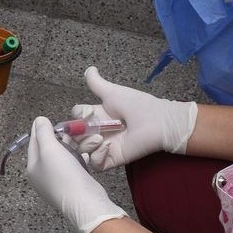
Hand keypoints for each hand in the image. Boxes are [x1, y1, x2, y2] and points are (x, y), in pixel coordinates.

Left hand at [26, 116, 127, 232]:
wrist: (85, 202)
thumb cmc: (64, 174)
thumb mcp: (50, 149)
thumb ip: (43, 133)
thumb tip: (38, 120)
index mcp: (32, 168)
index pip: (33, 143)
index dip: (39, 129)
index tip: (46, 119)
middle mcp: (42, 176)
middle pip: (48, 151)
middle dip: (57, 138)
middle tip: (65, 128)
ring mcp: (57, 182)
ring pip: (62, 158)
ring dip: (69, 147)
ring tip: (76, 138)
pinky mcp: (72, 185)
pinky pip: (73, 167)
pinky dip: (78, 159)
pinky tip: (85, 154)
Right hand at [72, 66, 197, 171]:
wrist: (157, 121)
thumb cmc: (138, 105)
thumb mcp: (113, 92)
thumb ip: (97, 83)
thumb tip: (89, 69)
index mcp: (98, 116)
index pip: (77, 117)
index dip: (76, 116)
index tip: (86, 113)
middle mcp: (99, 131)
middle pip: (75, 135)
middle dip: (76, 133)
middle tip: (87, 129)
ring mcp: (104, 146)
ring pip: (81, 150)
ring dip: (86, 144)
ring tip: (99, 138)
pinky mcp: (111, 159)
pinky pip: (95, 163)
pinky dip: (96, 156)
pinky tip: (107, 146)